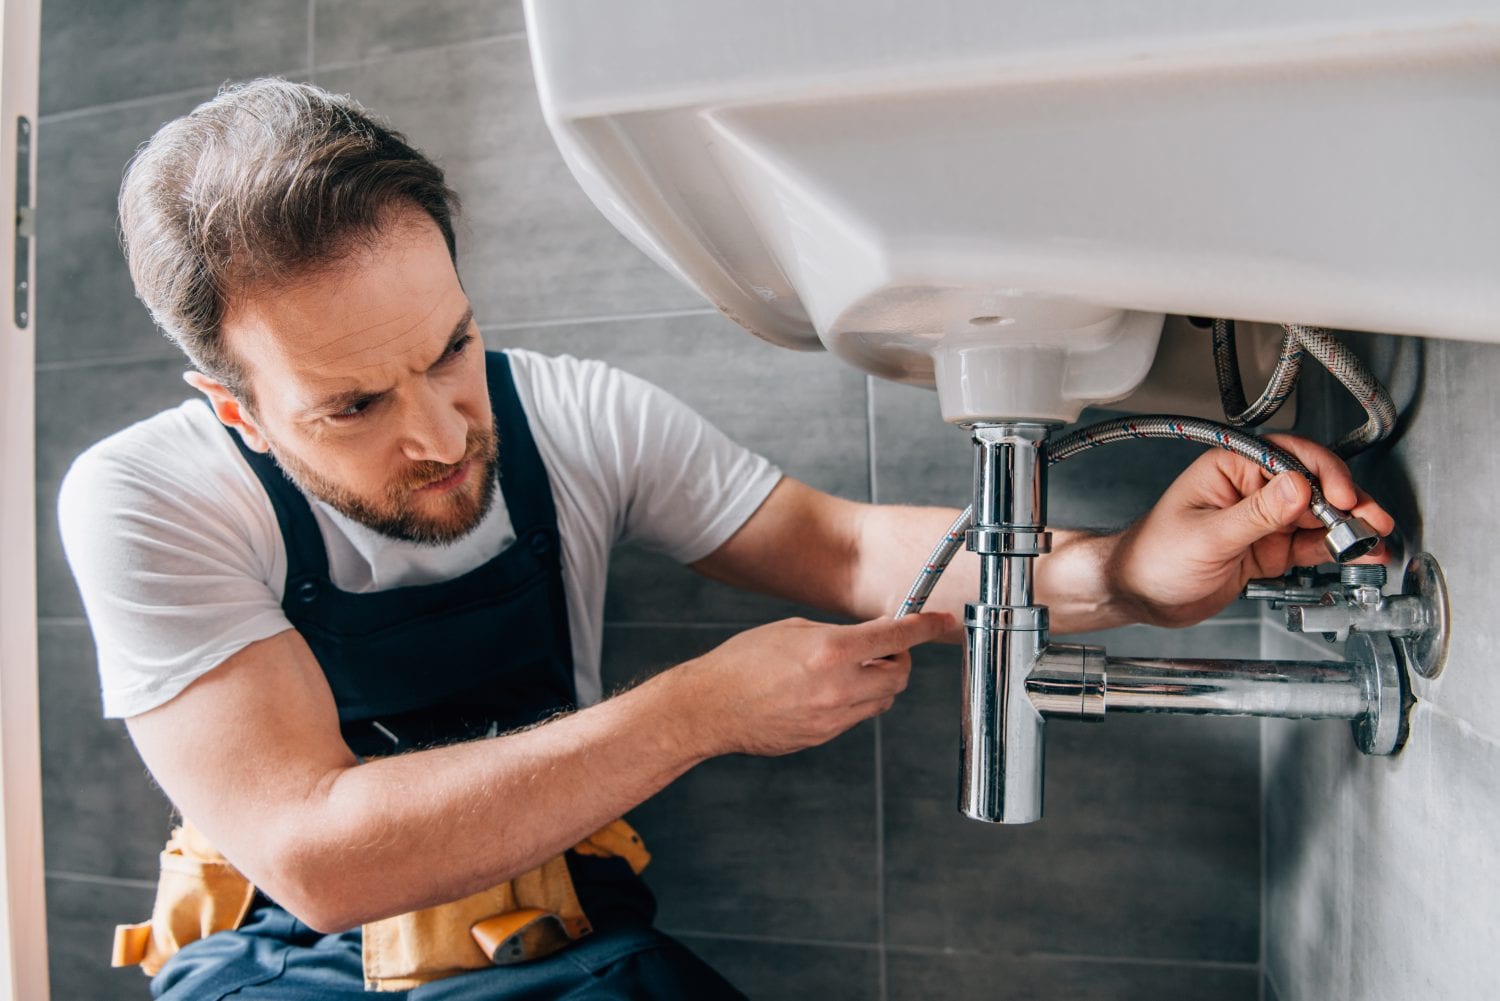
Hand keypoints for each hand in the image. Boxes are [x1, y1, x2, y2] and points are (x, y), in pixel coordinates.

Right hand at [680, 612, 952, 757]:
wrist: (709, 708)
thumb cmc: (742, 662)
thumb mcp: (793, 630)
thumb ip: (838, 634)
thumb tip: (872, 637)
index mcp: (830, 650)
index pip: (897, 637)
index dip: (926, 627)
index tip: (942, 622)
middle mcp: (838, 686)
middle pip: (899, 676)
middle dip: (897, 660)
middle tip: (883, 650)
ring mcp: (832, 718)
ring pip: (882, 701)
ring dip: (877, 683)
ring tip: (846, 671)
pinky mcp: (823, 737)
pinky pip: (856, 718)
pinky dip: (854, 702)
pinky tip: (824, 692)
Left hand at [1105, 434, 1395, 627]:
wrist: (1138, 595)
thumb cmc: (1153, 556)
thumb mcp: (1207, 536)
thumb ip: (1255, 515)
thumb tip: (1297, 488)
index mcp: (1229, 467)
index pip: (1287, 456)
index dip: (1321, 473)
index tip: (1341, 496)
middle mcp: (1250, 488)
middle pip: (1312, 484)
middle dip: (1346, 501)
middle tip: (1370, 520)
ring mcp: (1262, 519)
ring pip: (1317, 515)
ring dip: (1348, 526)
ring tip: (1373, 538)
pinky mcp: (1268, 548)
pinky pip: (1309, 544)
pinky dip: (1334, 548)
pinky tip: (1357, 552)